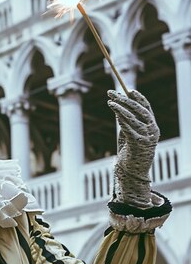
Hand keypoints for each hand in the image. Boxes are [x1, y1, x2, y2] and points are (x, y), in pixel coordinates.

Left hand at [107, 89, 159, 207]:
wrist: (133, 173)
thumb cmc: (130, 153)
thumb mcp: (129, 134)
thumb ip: (126, 122)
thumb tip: (119, 106)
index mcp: (153, 127)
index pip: (147, 107)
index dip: (138, 97)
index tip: (128, 89)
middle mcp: (153, 131)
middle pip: (140, 110)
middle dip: (125, 99)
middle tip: (111, 92)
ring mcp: (147, 138)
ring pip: (134, 118)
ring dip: (121, 108)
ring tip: (110, 101)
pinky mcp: (139, 144)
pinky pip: (129, 128)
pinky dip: (122, 119)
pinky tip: (115, 112)